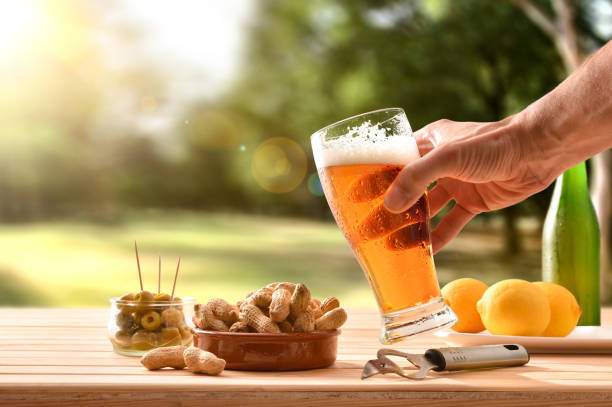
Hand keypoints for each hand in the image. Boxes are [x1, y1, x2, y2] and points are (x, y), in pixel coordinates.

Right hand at [384, 118, 557, 252]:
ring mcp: (456, 184)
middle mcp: (439, 164)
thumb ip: (416, 178)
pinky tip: (426, 252)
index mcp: (428, 142)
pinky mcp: (473, 202)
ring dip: (412, 226)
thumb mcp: (447, 157)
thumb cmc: (491, 143)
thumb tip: (390, 205)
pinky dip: (439, 237)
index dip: (375, 179)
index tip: (356, 198)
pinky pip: (451, 222)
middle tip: (369, 227)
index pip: (394, 162)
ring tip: (391, 244)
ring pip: (427, 209)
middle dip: (390, 208)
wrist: (537, 152)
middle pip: (407, 188)